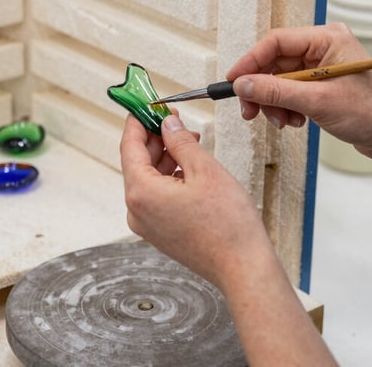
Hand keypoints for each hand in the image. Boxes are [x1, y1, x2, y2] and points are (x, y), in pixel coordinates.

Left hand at [120, 113, 270, 290]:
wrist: (243, 267)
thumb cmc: (228, 225)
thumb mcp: (204, 169)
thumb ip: (180, 141)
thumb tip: (167, 124)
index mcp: (141, 193)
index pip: (129, 146)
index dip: (138, 121)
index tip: (146, 104)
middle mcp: (137, 211)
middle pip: (138, 162)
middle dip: (156, 138)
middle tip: (173, 119)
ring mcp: (147, 225)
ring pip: (149, 179)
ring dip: (166, 157)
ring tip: (190, 142)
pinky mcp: (160, 232)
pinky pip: (157, 196)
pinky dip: (170, 177)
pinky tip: (189, 167)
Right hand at [225, 23, 371, 159]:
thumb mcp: (317, 102)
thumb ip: (276, 92)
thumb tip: (241, 85)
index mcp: (327, 39)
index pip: (276, 42)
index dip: (251, 62)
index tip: (233, 83)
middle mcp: (324, 48)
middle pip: (275, 62)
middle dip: (262, 89)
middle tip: (250, 112)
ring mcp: (323, 67)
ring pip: (280, 80)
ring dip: (274, 102)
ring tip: (282, 122)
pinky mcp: (323, 85)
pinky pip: (291, 92)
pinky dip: (286, 107)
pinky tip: (294, 122)